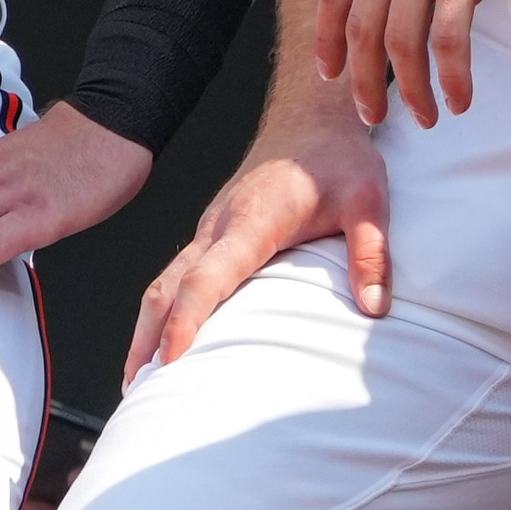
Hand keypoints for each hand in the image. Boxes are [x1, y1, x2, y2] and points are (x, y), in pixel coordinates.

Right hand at [125, 105, 390, 377]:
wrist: (312, 116)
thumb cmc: (339, 158)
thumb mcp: (368, 199)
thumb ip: (372, 252)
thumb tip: (374, 308)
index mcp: (252, 221)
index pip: (207, 276)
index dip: (188, 321)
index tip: (171, 362)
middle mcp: (219, 224)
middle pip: (168, 287)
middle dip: (148, 340)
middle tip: (137, 394)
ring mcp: (210, 226)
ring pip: (164, 281)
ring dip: (146, 329)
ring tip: (136, 382)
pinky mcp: (212, 230)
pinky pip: (175, 273)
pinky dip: (160, 310)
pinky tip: (160, 341)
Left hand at [316, 0, 510, 126]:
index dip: (328, 41)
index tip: (331, 71)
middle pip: (362, 30)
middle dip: (364, 83)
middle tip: (373, 115)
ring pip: (401, 43)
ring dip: (410, 90)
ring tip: (424, 115)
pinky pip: (448, 41)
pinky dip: (451, 77)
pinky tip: (459, 96)